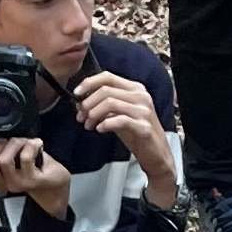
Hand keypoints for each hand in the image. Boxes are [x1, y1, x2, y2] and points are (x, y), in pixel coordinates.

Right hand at [0, 135, 70, 208]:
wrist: (55, 180)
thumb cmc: (31, 164)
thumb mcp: (10, 155)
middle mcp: (1, 183)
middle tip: (7, 141)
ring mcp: (16, 184)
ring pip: (5, 160)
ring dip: (14, 144)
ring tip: (24, 142)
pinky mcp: (32, 181)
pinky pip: (25, 157)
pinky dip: (30, 144)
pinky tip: (36, 144)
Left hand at [68, 70, 179, 207]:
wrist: (156, 155)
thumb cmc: (136, 134)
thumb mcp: (119, 114)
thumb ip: (104, 105)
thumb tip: (81, 101)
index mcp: (135, 88)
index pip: (108, 76)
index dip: (89, 82)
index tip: (76, 93)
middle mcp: (141, 96)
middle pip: (106, 90)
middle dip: (88, 103)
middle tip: (81, 116)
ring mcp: (144, 110)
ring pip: (110, 103)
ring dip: (93, 114)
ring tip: (88, 125)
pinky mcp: (144, 126)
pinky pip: (119, 120)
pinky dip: (105, 124)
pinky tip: (99, 130)